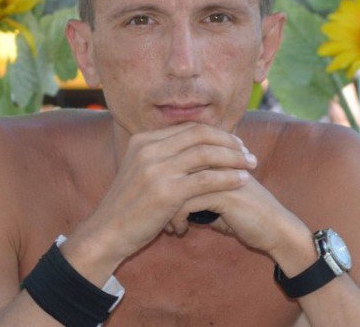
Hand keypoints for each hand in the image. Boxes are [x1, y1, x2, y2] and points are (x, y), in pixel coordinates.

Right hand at [66, 122, 256, 264]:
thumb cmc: (129, 204)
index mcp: (143, 140)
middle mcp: (149, 148)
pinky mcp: (166, 192)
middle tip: (247, 151)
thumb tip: (193, 147)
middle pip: (199, 134)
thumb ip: (161, 154)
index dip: (216, 133)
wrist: (107, 232)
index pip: (188, 127)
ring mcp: (156, 169)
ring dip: (234, 157)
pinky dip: (228, 178)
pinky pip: (205, 179)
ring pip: (205, 154)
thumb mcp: (139, 170)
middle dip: (229, 141)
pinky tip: (242, 181)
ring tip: (251, 164)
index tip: (234, 142)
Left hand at [168, 165, 305, 255]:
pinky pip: (187, 202)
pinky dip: (178, 218)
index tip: (157, 199)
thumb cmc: (242, 213)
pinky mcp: (224, 193)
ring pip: (177, 184)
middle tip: (157, 212)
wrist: (275, 229)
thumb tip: (168, 190)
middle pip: (174, 167)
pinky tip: (180, 230)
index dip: (164, 177)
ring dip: (167, 208)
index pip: (177, 156)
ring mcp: (220, 173)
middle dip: (161, 192)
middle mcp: (215, 159)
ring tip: (168, 225)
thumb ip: (195, 187)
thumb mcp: (215, 196)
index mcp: (213, 155)